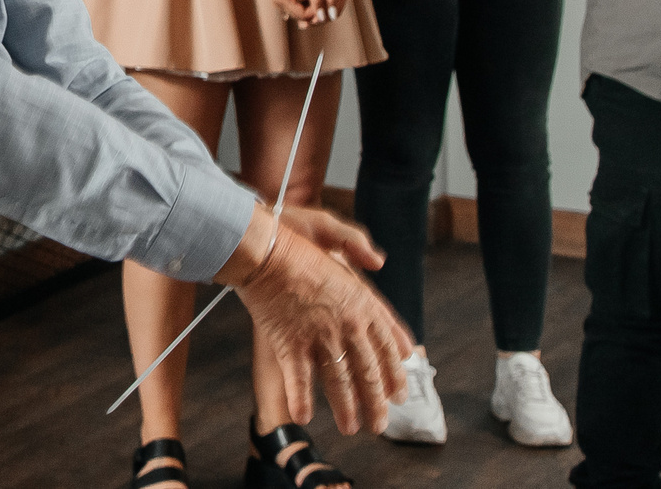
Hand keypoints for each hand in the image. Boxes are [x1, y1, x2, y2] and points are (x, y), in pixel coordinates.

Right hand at [228, 208, 411, 433]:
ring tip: (352, 428)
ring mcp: (321, 334)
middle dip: (376, 402)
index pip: (387, 342)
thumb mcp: (331, 232)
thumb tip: (379, 261)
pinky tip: (304, 417)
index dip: (395, 371)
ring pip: (340, 381)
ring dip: (347, 408)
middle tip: (380, 423)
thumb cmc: (292, 237)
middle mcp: (347, 322)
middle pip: (369, 370)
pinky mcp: (292, 342)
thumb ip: (358, 246)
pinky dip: (301, 399)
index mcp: (361, 299)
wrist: (261, 247)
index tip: (399, 390)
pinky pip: (300, 379)